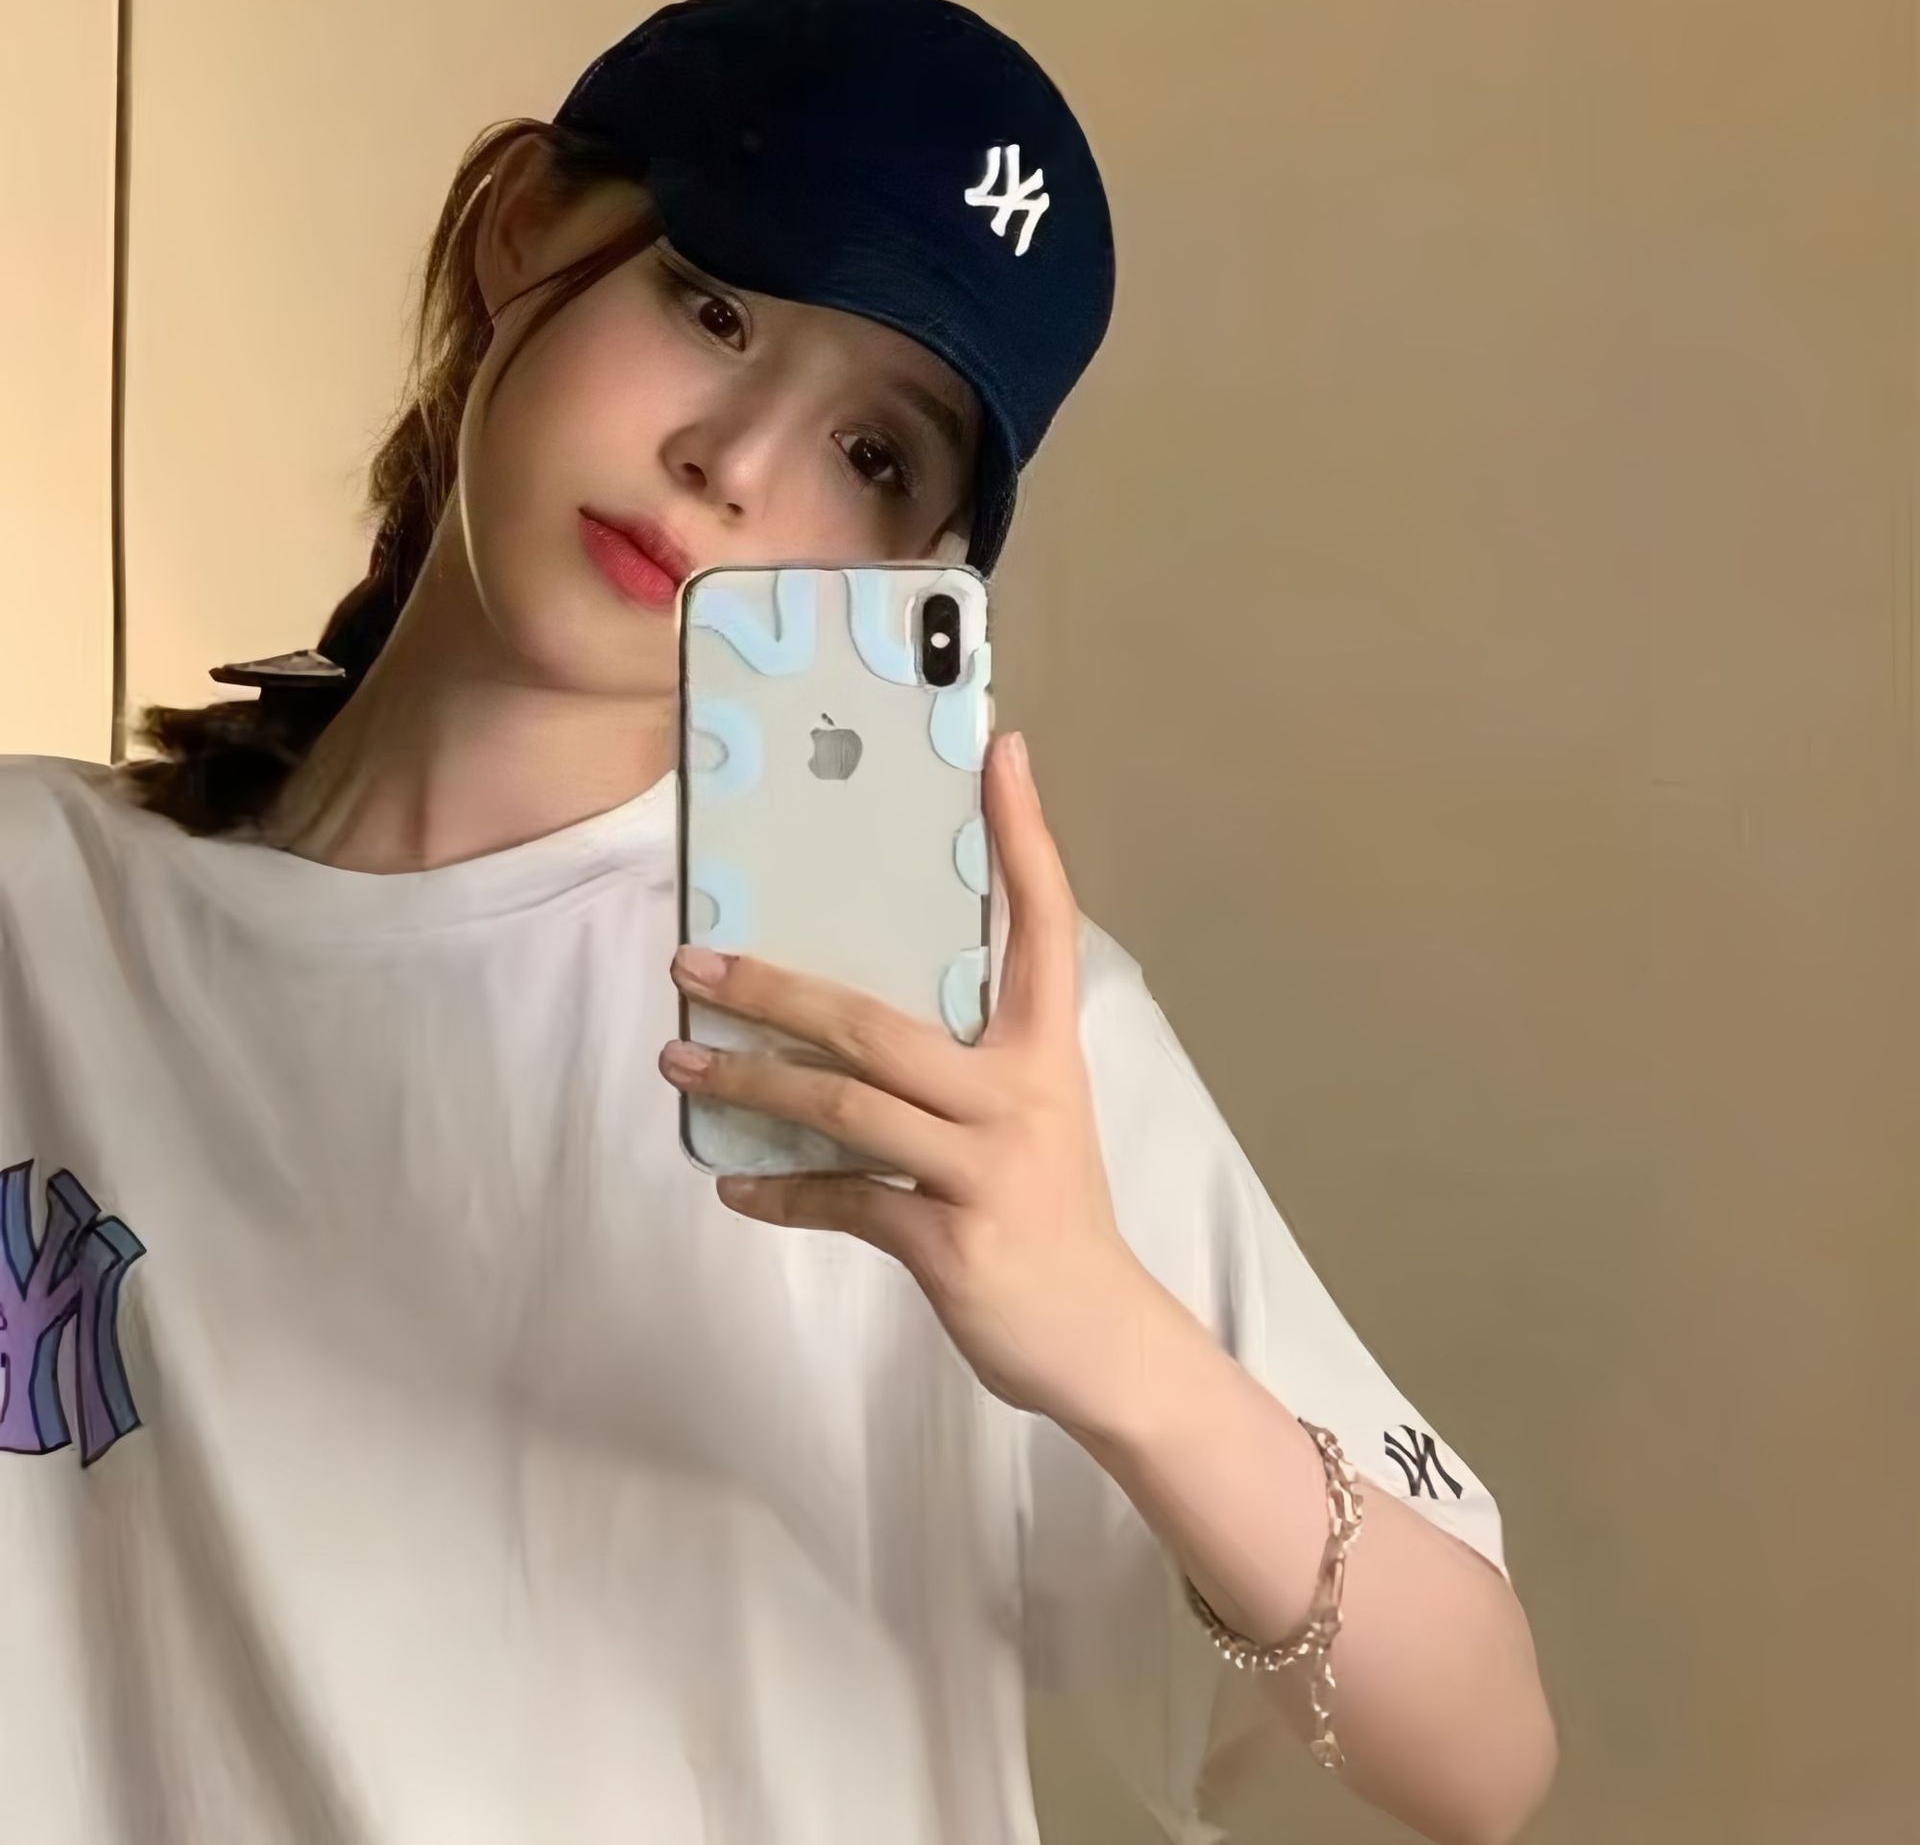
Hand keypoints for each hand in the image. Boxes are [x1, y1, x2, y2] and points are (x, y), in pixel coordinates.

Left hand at [658, 730, 1170, 1428]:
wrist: (1103, 1339)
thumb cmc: (1054, 1212)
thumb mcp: (1030, 1117)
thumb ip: (961, 1064)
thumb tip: (845, 1025)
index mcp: (1045, 1049)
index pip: (1042, 921)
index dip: (1023, 836)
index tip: (1000, 752)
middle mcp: (1019, 1094)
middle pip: (878, 1022)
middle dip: (775, 989)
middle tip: (693, 960)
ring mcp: (986, 1168)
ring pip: (845, 1107)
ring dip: (750, 1081)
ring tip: (679, 1058)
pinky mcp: (951, 1240)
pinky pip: (845, 1203)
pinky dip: (783, 1192)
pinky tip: (734, 1180)